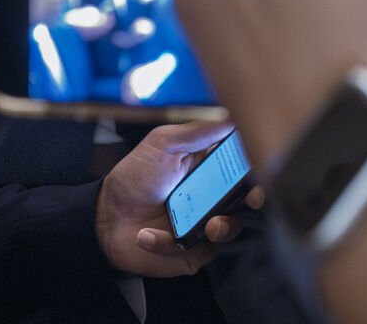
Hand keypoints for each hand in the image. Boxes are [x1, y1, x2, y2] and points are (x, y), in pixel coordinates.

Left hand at [95, 119, 264, 276]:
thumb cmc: (133, 178)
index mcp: (209, 166)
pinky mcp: (193, 250)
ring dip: (224, 227)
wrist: (103, 218)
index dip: (258, 162)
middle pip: (249, 195)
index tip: (262, 164)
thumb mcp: (163, 143)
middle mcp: (213, 194)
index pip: (244, 162)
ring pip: (233, 227)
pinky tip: (150, 235)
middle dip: (256, 197)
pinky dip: (173, 244)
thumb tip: (233, 115)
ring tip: (208, 226)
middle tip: (253, 197)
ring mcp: (205, 223)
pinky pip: (201, 250)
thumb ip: (199, 130)